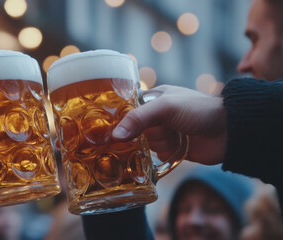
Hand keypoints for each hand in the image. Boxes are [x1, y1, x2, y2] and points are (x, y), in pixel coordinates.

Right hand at [112, 85, 226, 164]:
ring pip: (148, 145)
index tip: (119, 130)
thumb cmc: (199, 110)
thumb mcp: (166, 107)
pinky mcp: (175, 149)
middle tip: (167, 128)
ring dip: (163, 144)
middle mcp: (159, 115)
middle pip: (138, 131)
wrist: (230, 131)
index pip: (130, 110)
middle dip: (151, 134)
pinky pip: (159, 156)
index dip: (125, 120)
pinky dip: (169, 154)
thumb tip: (115, 135)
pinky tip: (181, 147)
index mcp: (155, 98)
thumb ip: (138, 118)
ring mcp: (167, 132)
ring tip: (179, 136)